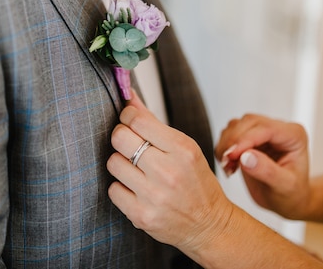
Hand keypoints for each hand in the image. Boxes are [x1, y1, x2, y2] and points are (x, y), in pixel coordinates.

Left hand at [106, 92, 233, 253]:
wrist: (208, 225)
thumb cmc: (196, 183)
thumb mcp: (184, 147)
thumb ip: (153, 122)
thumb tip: (129, 98)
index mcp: (182, 149)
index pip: (137, 120)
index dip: (128, 116)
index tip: (130, 121)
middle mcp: (167, 171)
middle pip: (120, 138)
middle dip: (121, 136)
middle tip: (130, 143)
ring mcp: (153, 195)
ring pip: (113, 162)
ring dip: (121, 163)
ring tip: (136, 169)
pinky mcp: (140, 215)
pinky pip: (113, 189)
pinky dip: (121, 187)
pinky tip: (136, 189)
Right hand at [215, 114, 312, 219]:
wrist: (286, 201)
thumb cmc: (291, 194)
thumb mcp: (285, 187)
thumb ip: (267, 171)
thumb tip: (246, 157)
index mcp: (294, 136)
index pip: (266, 128)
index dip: (245, 140)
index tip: (232, 155)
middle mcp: (279, 129)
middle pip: (249, 122)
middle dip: (233, 142)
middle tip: (227, 163)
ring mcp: (262, 132)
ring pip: (237, 125)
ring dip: (226, 144)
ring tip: (229, 166)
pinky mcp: (249, 138)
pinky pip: (230, 133)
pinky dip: (224, 147)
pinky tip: (229, 164)